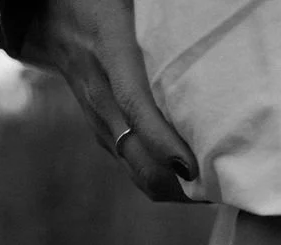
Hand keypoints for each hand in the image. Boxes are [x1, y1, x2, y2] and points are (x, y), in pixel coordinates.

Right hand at [21, 0, 198, 201]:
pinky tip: (194, 180)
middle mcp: (101, 97)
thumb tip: (208, 25)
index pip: (135, 108)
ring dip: (177, 190)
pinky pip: (136, 172)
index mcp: (110, 53)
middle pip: (139, 159)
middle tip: (221, 185)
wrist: (59, 18)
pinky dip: (166, 183)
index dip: (164, 144)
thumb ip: (166, 26)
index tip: (192, 167)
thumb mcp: (135, 5)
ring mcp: (100, 123)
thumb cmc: (109, 4)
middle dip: (180, 184)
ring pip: (139, 174)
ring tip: (214, 188)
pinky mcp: (104, 137)